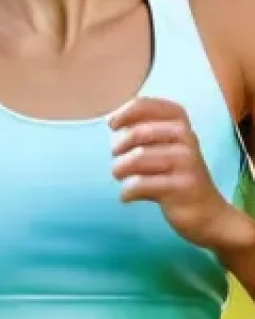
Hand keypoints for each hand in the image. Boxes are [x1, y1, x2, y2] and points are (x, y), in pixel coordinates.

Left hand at [109, 97, 248, 252]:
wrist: (208, 213)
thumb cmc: (175, 176)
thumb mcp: (164, 148)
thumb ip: (142, 132)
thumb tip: (111, 120)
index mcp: (180, 123)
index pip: (147, 105)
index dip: (124, 112)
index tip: (112, 125)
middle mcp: (187, 138)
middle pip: (136, 134)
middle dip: (118, 148)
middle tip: (118, 161)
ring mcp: (187, 162)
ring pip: (135, 159)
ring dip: (119, 170)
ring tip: (121, 177)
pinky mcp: (182, 186)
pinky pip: (138, 184)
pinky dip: (126, 192)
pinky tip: (128, 196)